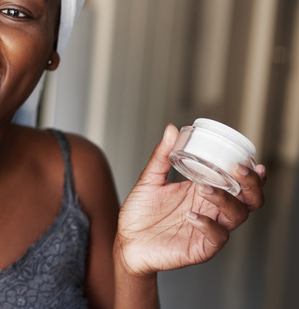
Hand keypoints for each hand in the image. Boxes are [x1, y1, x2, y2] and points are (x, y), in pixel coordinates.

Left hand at [116, 124, 265, 276]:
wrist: (126, 242)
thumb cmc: (140, 213)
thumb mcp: (150, 180)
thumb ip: (161, 156)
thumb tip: (171, 129)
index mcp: (205, 191)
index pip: (239, 183)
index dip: (252, 174)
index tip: (249, 160)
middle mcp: (213, 210)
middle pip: (249, 199)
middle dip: (250, 184)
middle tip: (238, 170)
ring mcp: (210, 229)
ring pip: (237, 215)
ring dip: (225, 199)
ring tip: (204, 188)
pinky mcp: (202, 248)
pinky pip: (216, 237)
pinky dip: (207, 224)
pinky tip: (190, 215)